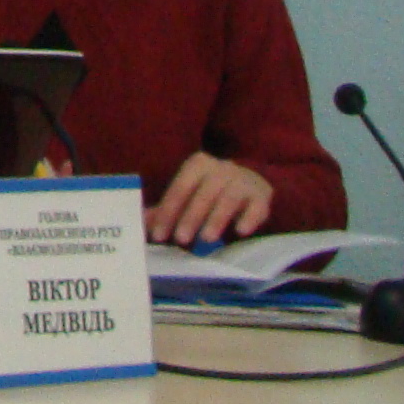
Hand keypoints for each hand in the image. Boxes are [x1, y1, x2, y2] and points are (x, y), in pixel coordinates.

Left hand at [148, 154, 275, 246]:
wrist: (251, 185)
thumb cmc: (212, 193)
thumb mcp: (190, 197)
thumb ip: (168, 209)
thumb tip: (142, 222)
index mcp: (198, 165)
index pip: (180, 188)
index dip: (167, 212)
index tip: (158, 235)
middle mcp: (221, 168)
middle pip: (203, 193)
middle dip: (190, 217)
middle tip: (180, 239)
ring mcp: (242, 181)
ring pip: (228, 199)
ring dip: (216, 219)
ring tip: (206, 239)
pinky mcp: (261, 196)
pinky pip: (256, 207)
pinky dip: (249, 218)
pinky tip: (241, 231)